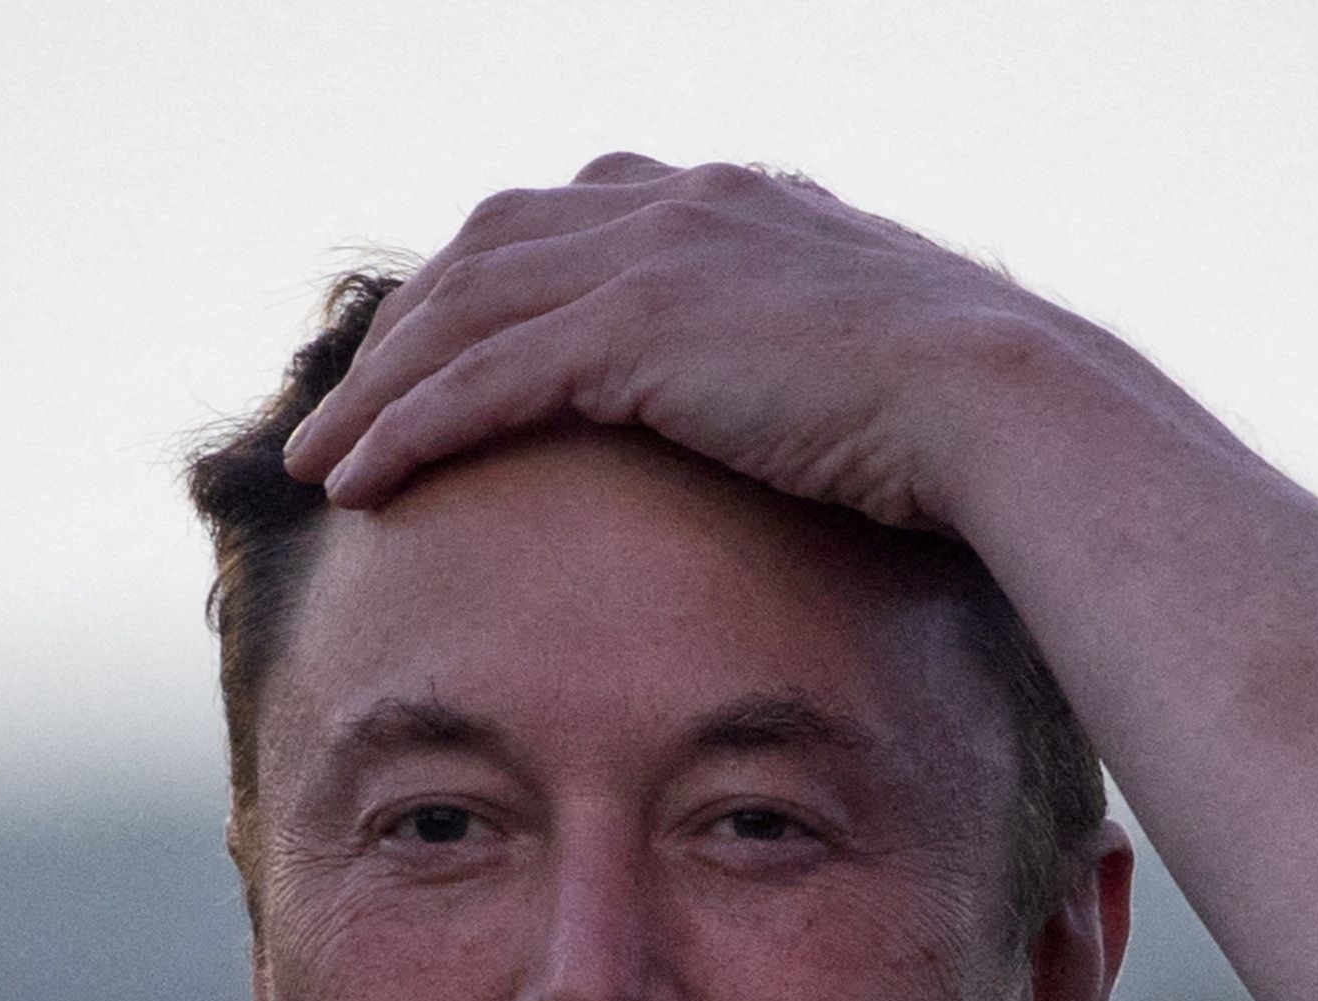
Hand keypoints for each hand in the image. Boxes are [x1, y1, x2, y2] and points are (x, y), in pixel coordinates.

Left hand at [281, 155, 1078, 532]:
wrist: (998, 402)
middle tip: (347, 404)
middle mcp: (672, 207)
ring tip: (319, 460)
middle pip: (484, 254)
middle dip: (405, 331)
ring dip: (376, 391)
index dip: (480, 284)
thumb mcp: (863, 354)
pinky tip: (358, 481)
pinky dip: (407, 428)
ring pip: (461, 316)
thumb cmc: (957, 412)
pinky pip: (481, 381)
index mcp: (721, 201)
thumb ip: (798, 351)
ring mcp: (649, 259)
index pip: (559, 222)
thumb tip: (799, 405)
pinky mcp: (632, 335)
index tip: (435, 344)